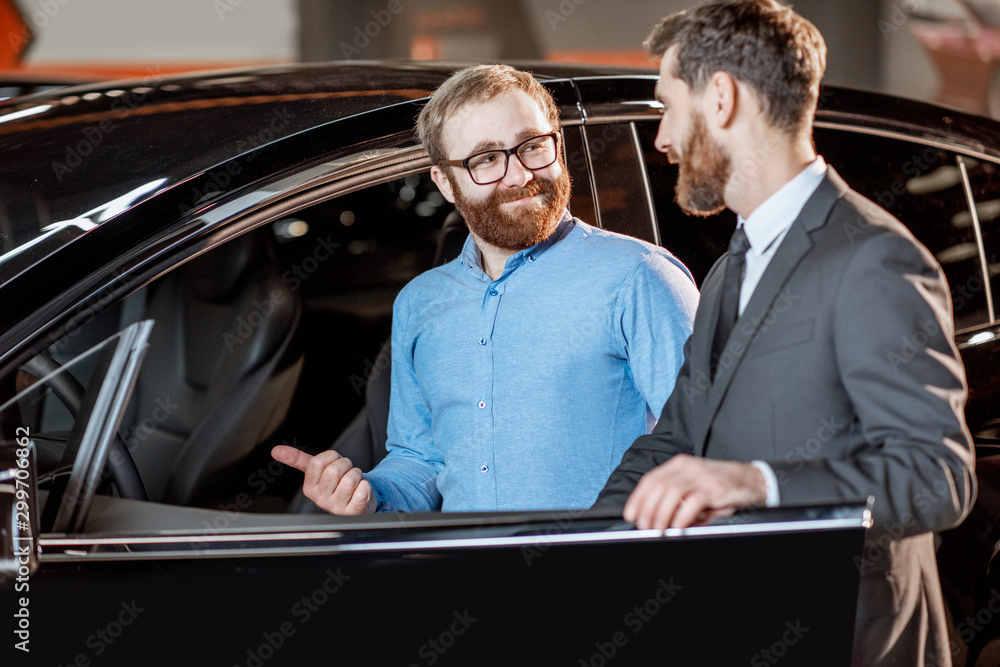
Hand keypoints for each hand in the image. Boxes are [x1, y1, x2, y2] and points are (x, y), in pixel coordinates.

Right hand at [271, 445, 376, 514]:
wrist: (357, 502)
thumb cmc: (337, 484)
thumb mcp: (318, 471)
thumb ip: (298, 460)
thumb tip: (275, 450)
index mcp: (309, 488)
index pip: (317, 462)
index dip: (332, 457)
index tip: (335, 462)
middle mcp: (321, 500)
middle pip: (335, 470)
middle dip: (346, 465)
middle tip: (347, 473)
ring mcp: (337, 508)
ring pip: (351, 479)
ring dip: (357, 475)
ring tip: (354, 482)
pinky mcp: (354, 512)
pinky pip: (363, 490)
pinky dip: (366, 486)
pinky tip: (361, 491)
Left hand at [623, 454, 766, 530]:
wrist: (751, 480)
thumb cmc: (719, 487)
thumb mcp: (693, 487)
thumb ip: (675, 498)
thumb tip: (653, 517)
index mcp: (679, 464)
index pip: (651, 479)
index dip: (637, 498)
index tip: (631, 514)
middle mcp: (688, 467)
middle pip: (658, 486)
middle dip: (647, 509)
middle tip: (645, 527)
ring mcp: (702, 476)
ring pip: (672, 492)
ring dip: (661, 514)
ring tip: (658, 529)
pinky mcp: (715, 488)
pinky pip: (693, 502)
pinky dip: (682, 516)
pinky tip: (678, 526)